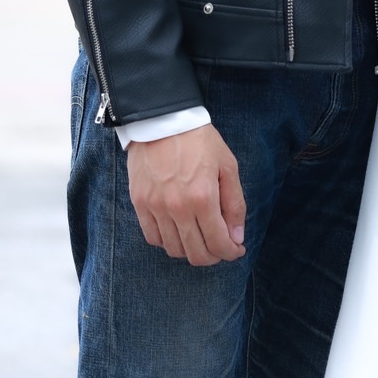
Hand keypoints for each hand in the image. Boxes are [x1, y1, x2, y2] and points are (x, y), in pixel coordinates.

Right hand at [126, 124, 246, 265]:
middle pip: (196, 254)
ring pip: (174, 250)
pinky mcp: (140, 204)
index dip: (230, 252)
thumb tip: (237, 237)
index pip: (218, 243)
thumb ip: (234, 203)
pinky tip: (178, 232)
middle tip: (220, 249)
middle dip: (213, 257)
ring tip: (200, 239)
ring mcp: (156, 207)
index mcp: (203, 197)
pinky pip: (153, 238)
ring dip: (191, 251)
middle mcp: (178, 208)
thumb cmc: (200, 141)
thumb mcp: (227, 165)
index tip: (237, 249)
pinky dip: (168, 242)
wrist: (163, 120)